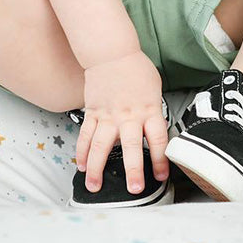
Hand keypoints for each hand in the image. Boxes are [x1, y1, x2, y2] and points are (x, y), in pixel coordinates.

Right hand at [76, 49, 168, 194]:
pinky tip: (81, 166)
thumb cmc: (136, 69)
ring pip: (102, 145)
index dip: (161, 159)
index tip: (161, 176)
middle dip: (133, 170)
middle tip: (135, 189)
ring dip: (97, 168)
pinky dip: (82, 152)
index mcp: (149, 109)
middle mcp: (129, 115)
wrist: (111, 52)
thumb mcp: (154, 89)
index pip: (158, 139)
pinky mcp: (93, 112)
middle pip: (131, 146)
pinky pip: (86, 136)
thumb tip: (154, 131)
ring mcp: (108, 115)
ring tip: (94, 186)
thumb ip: (153, 112)